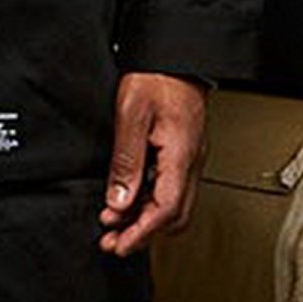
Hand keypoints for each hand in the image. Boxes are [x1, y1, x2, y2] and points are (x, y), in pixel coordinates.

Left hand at [98, 71, 206, 257]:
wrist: (175, 57)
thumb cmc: (157, 77)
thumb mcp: (131, 115)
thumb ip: (126, 161)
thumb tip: (118, 200)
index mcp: (180, 155)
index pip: (165, 210)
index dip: (141, 233)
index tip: (118, 244)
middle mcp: (190, 162)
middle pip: (174, 216)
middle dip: (143, 234)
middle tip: (112, 241)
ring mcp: (188, 159)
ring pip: (173, 206)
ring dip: (144, 220)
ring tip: (113, 224)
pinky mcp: (182, 154)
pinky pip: (169, 189)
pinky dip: (148, 202)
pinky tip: (127, 200)